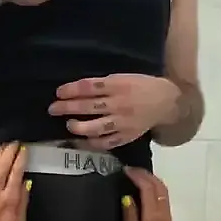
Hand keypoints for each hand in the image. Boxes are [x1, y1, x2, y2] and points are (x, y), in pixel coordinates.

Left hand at [49, 74, 177, 150]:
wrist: (167, 102)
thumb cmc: (142, 86)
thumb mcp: (124, 77)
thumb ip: (104, 84)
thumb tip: (77, 90)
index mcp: (118, 85)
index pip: (89, 87)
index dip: (71, 90)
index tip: (58, 92)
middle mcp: (119, 104)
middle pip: (88, 107)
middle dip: (67, 108)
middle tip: (53, 109)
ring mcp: (123, 122)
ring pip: (96, 127)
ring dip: (79, 127)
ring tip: (69, 125)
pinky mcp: (127, 136)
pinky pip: (107, 142)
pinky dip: (93, 143)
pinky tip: (83, 141)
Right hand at [120, 167, 179, 220]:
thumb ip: (130, 217)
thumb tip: (126, 197)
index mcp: (153, 214)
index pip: (147, 188)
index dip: (137, 176)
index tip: (124, 170)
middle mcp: (162, 210)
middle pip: (157, 184)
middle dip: (144, 173)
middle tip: (129, 169)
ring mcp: (166, 212)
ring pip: (162, 188)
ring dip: (150, 177)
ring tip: (136, 174)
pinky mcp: (167, 215)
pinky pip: (162, 193)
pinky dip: (154, 184)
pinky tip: (145, 186)